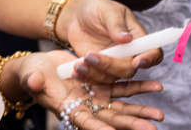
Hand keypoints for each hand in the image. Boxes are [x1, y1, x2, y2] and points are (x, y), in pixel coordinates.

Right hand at [17, 51, 163, 129]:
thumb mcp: (32, 76)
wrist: (42, 66)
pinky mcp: (104, 84)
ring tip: (159, 115)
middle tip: (151, 129)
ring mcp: (97, 96)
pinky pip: (125, 87)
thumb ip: (34, 81)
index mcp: (69, 108)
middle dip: (131, 124)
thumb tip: (34, 83)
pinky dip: (139, 87)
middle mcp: (86, 106)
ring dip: (141, 110)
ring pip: (122, 106)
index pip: (87, 122)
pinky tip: (156, 86)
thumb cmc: (33, 74)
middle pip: (112, 118)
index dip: (101, 129)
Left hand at [56, 0, 162, 82]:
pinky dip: (86, 78)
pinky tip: (74, 71)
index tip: (137, 61)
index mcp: (138, 38)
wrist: (76, 16)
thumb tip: (127, 38)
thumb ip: (116, 25)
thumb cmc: (97, 8)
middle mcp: (129, 54)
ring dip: (95, 73)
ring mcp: (114, 63)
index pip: (153, 52)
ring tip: (78, 64)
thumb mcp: (107, 11)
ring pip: (111, 78)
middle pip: (130, 69)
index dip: (149, 59)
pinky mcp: (98, 70)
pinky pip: (96, 80)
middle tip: (90, 56)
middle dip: (111, 66)